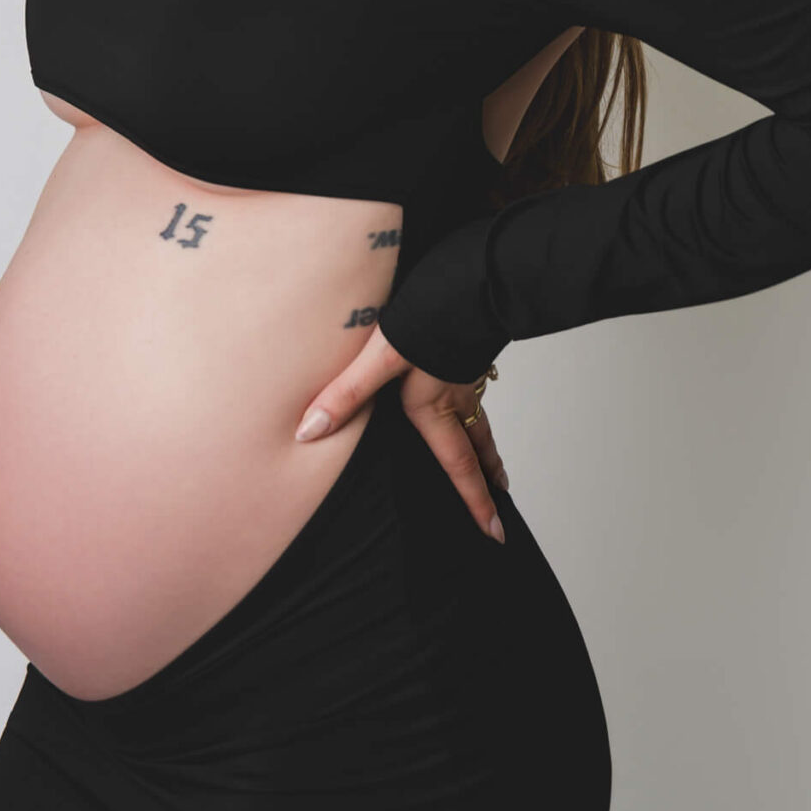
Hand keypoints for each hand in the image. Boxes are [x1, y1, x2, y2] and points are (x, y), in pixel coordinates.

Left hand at [292, 325, 508, 540]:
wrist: (465, 278)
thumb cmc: (425, 317)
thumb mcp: (377, 357)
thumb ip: (344, 394)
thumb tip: (309, 431)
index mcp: (435, 407)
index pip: (459, 466)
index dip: (476, 501)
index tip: (493, 531)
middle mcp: (456, 395)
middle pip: (478, 445)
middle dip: (489, 475)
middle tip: (502, 497)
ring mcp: (466, 372)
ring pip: (481, 415)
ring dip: (488, 441)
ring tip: (495, 458)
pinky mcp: (467, 347)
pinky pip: (476, 385)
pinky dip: (477, 400)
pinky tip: (470, 387)